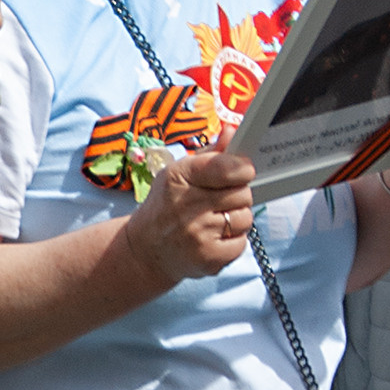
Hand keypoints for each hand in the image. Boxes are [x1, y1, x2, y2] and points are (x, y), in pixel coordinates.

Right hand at [124, 147, 258, 288]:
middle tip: (218, 202)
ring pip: (245, 218)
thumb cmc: (166, 206)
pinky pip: (242, 243)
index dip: (242, 169)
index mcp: (179, 178)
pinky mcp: (208, 258)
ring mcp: (197, 234)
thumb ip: (210, 155)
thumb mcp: (178, 174)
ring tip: (215, 221)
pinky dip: (233, 241)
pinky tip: (215, 238)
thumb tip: (232, 131)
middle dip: (237, 195)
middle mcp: (186, 206)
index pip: (228, 167)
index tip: (242, 172)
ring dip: (236, 219)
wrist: (144, 250)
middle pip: (243, 193)